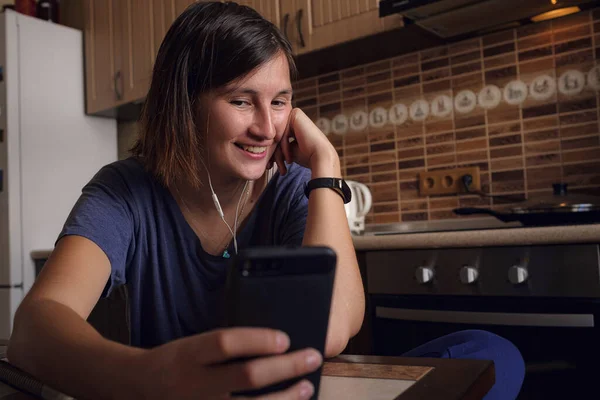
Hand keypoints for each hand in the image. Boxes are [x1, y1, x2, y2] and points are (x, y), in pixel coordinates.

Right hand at [136, 327, 321, 399]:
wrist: (142, 388)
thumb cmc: (178, 361)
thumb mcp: (194, 344)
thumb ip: (227, 346)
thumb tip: (276, 343)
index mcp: (191, 355)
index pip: (226, 343)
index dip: (258, 340)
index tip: (285, 337)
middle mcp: (195, 384)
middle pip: (247, 376)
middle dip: (286, 367)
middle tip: (312, 357)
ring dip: (285, 398)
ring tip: (306, 387)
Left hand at [269, 108, 339, 177]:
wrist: (321, 157)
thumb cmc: (308, 157)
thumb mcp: (288, 151)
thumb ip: (278, 147)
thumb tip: (263, 149)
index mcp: (295, 125)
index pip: (278, 138)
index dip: (274, 153)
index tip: (270, 166)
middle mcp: (295, 118)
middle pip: (277, 136)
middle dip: (274, 154)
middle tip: (270, 167)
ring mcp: (295, 114)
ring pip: (278, 135)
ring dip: (279, 153)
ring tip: (284, 166)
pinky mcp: (296, 114)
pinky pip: (282, 132)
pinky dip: (284, 146)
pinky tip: (290, 157)